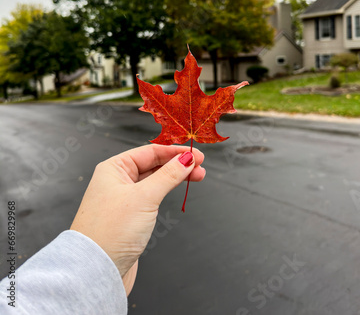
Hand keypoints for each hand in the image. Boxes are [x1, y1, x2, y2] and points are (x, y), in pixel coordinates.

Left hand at [70, 144, 205, 294]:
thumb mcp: (144, 197)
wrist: (95, 272)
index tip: (196, 154)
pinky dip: (166, 191)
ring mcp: (123, 199)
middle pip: (153, 165)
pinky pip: (151, 196)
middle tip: (201, 167)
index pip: (150, 151)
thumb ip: (168, 175)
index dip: (175, 151)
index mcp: (113, 168)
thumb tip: (186, 159)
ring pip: (154, 180)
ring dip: (175, 177)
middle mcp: (116, 181)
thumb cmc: (111, 231)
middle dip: (178, 165)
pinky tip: (177, 190)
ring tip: (196, 178)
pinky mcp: (129, 217)